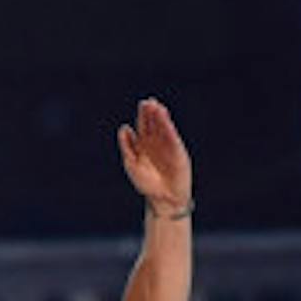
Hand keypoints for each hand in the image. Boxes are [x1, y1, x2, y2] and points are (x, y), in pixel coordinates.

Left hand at [118, 97, 192, 216]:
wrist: (163, 199)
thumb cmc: (146, 184)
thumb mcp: (131, 164)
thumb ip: (127, 146)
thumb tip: (123, 127)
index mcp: (143, 144)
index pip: (143, 125)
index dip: (143, 115)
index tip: (143, 104)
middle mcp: (156, 143)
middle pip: (154, 124)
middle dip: (152, 113)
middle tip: (149, 102)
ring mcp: (167, 146)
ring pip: (163, 128)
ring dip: (161, 117)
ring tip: (157, 107)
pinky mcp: (177, 152)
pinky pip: (172, 137)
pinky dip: (169, 128)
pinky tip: (166, 120)